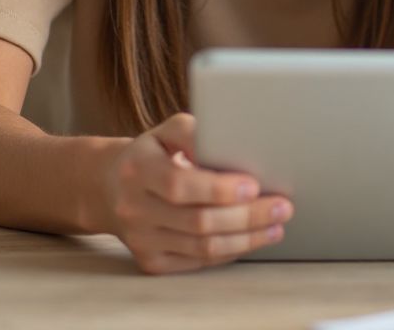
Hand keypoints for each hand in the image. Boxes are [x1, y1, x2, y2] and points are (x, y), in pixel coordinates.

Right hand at [102, 112, 293, 273]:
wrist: (110, 187)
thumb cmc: (153, 152)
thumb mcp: (167, 130)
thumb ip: (195, 132)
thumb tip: (229, 144)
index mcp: (138, 169)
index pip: (180, 185)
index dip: (219, 189)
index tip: (254, 185)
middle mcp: (135, 208)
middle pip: (197, 221)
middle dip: (247, 216)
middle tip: (282, 206)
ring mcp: (141, 240)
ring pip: (201, 247)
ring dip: (246, 238)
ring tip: (277, 225)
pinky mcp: (150, 262)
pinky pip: (197, 262)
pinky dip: (229, 252)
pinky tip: (252, 239)